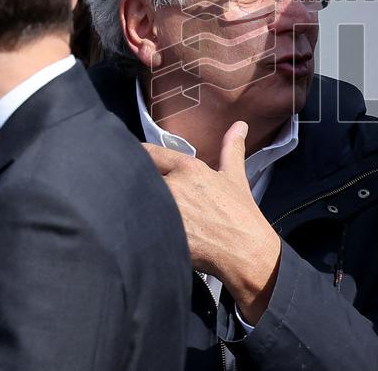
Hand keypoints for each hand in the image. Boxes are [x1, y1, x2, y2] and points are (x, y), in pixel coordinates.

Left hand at [144, 121, 280, 323]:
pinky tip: (138, 231)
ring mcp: (164, 211)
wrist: (245, 251)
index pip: (148, 153)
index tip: (134, 163)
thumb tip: (240, 125)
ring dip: (133, 206)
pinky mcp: (158, 235)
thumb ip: (232, 149)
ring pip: (134, 202)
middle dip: (134, 184)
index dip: (140, 158)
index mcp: (188, 168)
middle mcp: (172, 185)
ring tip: (134, 212)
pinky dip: (135, 227)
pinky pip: (136, 226)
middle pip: (136, 178)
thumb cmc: (241, 214)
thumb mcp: (235, 177)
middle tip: (132, 191)